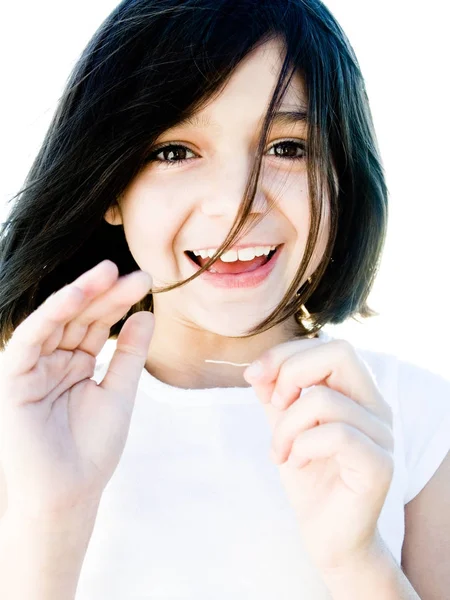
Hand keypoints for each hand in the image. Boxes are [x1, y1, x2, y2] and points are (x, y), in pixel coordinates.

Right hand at [0, 260, 153, 520]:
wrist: (68, 494)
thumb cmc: (92, 450)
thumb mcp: (119, 393)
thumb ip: (130, 354)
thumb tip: (147, 314)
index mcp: (76, 364)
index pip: (97, 324)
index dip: (119, 302)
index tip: (145, 282)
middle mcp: (54, 361)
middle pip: (81, 317)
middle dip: (106, 293)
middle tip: (135, 273)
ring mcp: (33, 367)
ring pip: (57, 320)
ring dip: (81, 294)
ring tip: (110, 273)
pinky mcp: (14, 377)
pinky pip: (31, 338)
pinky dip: (52, 313)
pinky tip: (78, 293)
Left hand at [243, 338, 393, 570]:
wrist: (327, 535)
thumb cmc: (309, 477)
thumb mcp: (285, 426)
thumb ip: (276, 395)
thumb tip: (259, 370)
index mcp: (358, 393)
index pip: (328, 346)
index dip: (285, 354)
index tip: (253, 377)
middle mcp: (377, 408)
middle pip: (341, 353)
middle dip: (291, 373)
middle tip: (275, 406)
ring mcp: (382, 436)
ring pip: (325, 400)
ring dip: (287, 426)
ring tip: (281, 451)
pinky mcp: (379, 465)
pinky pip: (335, 434)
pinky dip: (303, 446)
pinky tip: (297, 462)